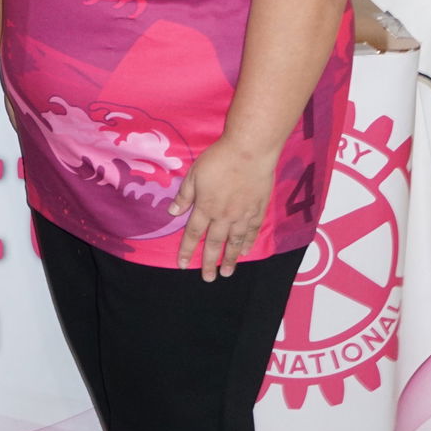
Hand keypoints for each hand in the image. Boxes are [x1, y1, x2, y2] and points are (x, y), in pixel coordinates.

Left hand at [169, 137, 278, 280]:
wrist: (249, 152)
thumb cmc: (218, 159)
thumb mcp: (195, 174)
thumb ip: (185, 195)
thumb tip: (173, 213)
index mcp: (206, 207)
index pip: (193, 233)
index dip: (187, 250)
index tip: (182, 264)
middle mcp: (224, 216)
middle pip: (214, 243)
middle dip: (209, 262)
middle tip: (208, 278)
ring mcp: (243, 215)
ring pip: (235, 242)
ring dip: (230, 259)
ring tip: (227, 273)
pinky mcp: (258, 210)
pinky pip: (252, 231)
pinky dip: (248, 243)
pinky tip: (245, 251)